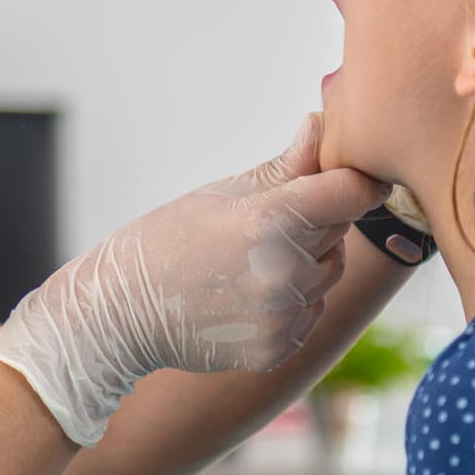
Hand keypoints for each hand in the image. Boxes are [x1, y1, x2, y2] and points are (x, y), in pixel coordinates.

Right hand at [0, 114, 385, 445]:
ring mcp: (282, 315)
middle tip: (262, 225)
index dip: (355, 181)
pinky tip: (245, 296)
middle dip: (316, 223)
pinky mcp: (278, 348)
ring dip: (306, 264)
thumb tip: (322, 125)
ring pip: (328, 275)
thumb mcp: (221, 193)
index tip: (347, 178)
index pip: (351, 192)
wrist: (120, 314)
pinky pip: (310, 314)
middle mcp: (283, 271)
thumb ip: (285, 166)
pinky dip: (290, 303)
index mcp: (268, 219)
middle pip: (339, 233)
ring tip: (249, 262)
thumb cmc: (166, 241)